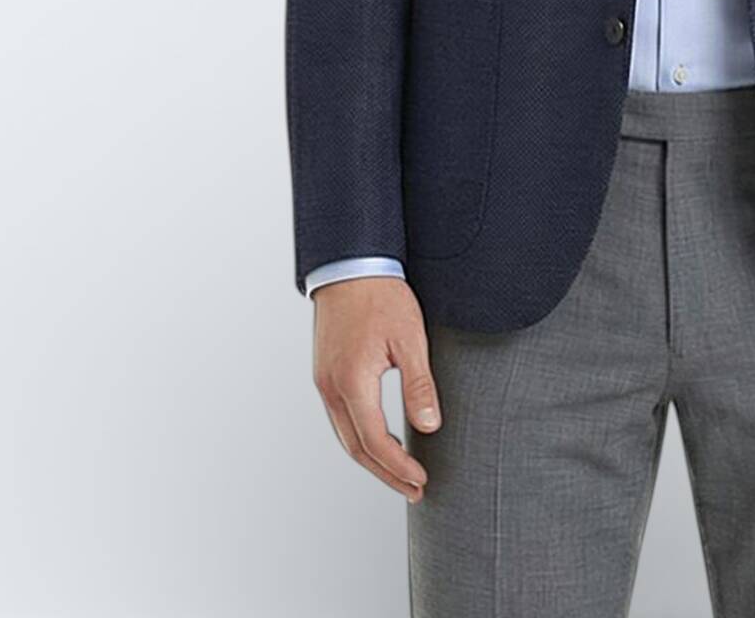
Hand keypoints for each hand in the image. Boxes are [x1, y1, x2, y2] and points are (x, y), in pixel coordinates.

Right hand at [311, 275, 441, 502]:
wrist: (350, 264)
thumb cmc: (380, 295)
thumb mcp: (410, 338)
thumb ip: (419, 385)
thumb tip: (430, 425)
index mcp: (352, 382)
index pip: (375, 441)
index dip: (398, 466)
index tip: (420, 480)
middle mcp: (331, 387)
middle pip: (356, 448)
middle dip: (386, 473)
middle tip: (413, 489)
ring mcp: (324, 381)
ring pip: (346, 436)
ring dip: (372, 459)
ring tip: (400, 473)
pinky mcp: (325, 373)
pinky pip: (341, 418)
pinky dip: (361, 437)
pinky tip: (380, 440)